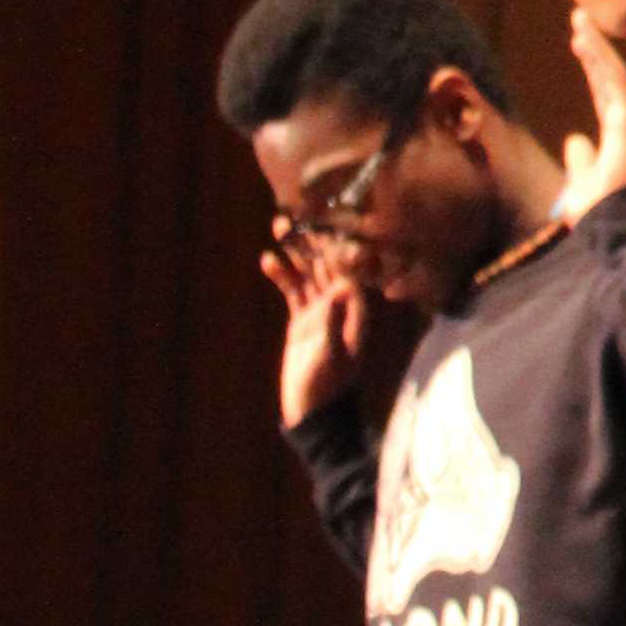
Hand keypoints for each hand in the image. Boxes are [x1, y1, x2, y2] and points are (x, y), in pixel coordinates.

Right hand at [259, 232, 365, 426]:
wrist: (312, 410)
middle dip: (315, 240)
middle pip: (328, 265)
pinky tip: (268, 259)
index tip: (325, 222)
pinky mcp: (303, 319)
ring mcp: (322, 310)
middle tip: (297, 215)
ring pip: (309, 272)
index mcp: (357, 310)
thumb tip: (341, 292)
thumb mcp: (332, 355)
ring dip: (296, 251)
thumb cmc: (327, 386)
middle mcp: (343, 305)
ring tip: (279, 227)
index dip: (338, 245)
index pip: (350, 269)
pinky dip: (282, 275)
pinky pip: (293, 290)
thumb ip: (335, 324)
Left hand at [558, 9, 625, 219]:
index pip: (605, 92)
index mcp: (619, 136)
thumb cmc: (598, 211)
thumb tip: (574, 141)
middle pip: (609, 78)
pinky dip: (600, 58)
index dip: (593, 67)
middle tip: (579, 19)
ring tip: (579, 19)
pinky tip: (586, 38)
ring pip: (611, 74)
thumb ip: (581, 160)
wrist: (610, 226)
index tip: (579, 43)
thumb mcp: (581, 181)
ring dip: (595, 45)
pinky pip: (612, 82)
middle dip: (594, 48)